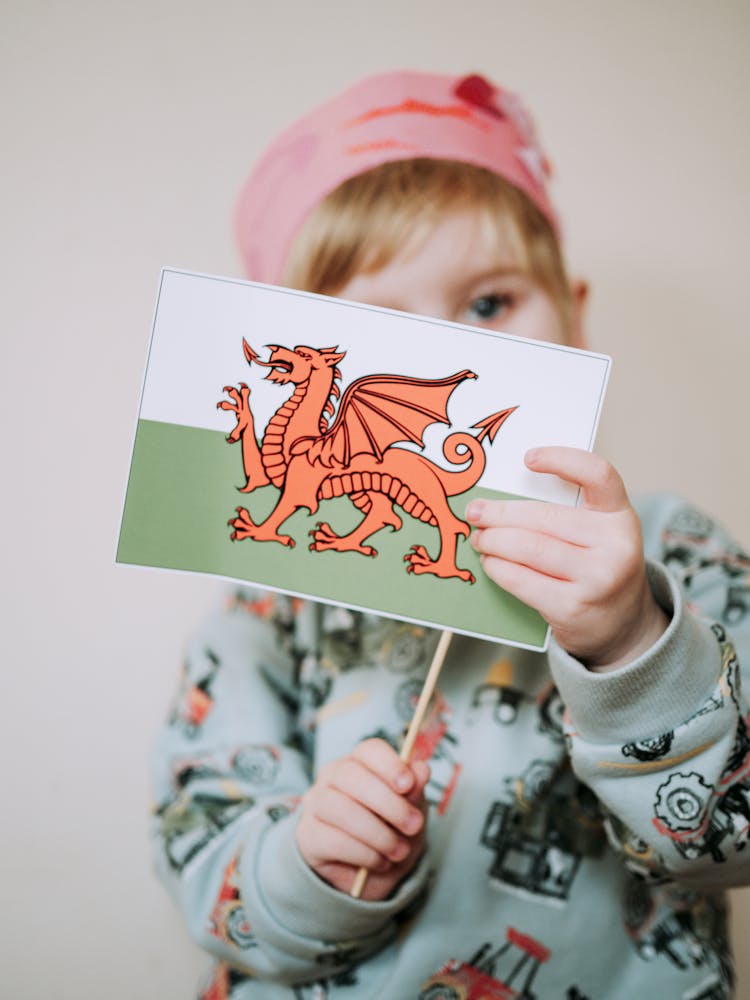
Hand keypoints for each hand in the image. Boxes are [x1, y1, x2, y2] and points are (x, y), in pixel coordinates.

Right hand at [295, 738, 429, 900]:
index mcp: (360, 762)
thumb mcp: (411, 811)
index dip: (389, 764)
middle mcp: (332, 776)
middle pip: (351, 775)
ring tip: (399, 850)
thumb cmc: (391, 830)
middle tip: (413, 825)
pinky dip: (364, 853)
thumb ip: (415, 790)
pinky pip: (333, 840)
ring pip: (340, 808)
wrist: (372, 874)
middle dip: (388, 803)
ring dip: (377, 833)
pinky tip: (379, 861)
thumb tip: (421, 769)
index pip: (369, 750)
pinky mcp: (308, 835)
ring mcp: (316, 804)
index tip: (408, 784)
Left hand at [466, 446, 668, 670]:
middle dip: (500, 514)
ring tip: (479, 539)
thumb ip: (567, 514)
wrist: (622, 626)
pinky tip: (490, 562)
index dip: (562, 459)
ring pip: (528, 547)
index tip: (528, 458)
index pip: (598, 474)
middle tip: (475, 512)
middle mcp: (615, 545)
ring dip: (493, 541)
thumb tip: (501, 500)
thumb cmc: (597, 570)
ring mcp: (596, 578)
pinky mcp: (572, 607)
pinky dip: (498, 568)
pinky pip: (522, 580)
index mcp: (620, 516)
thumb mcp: (598, 536)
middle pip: (544, 517)